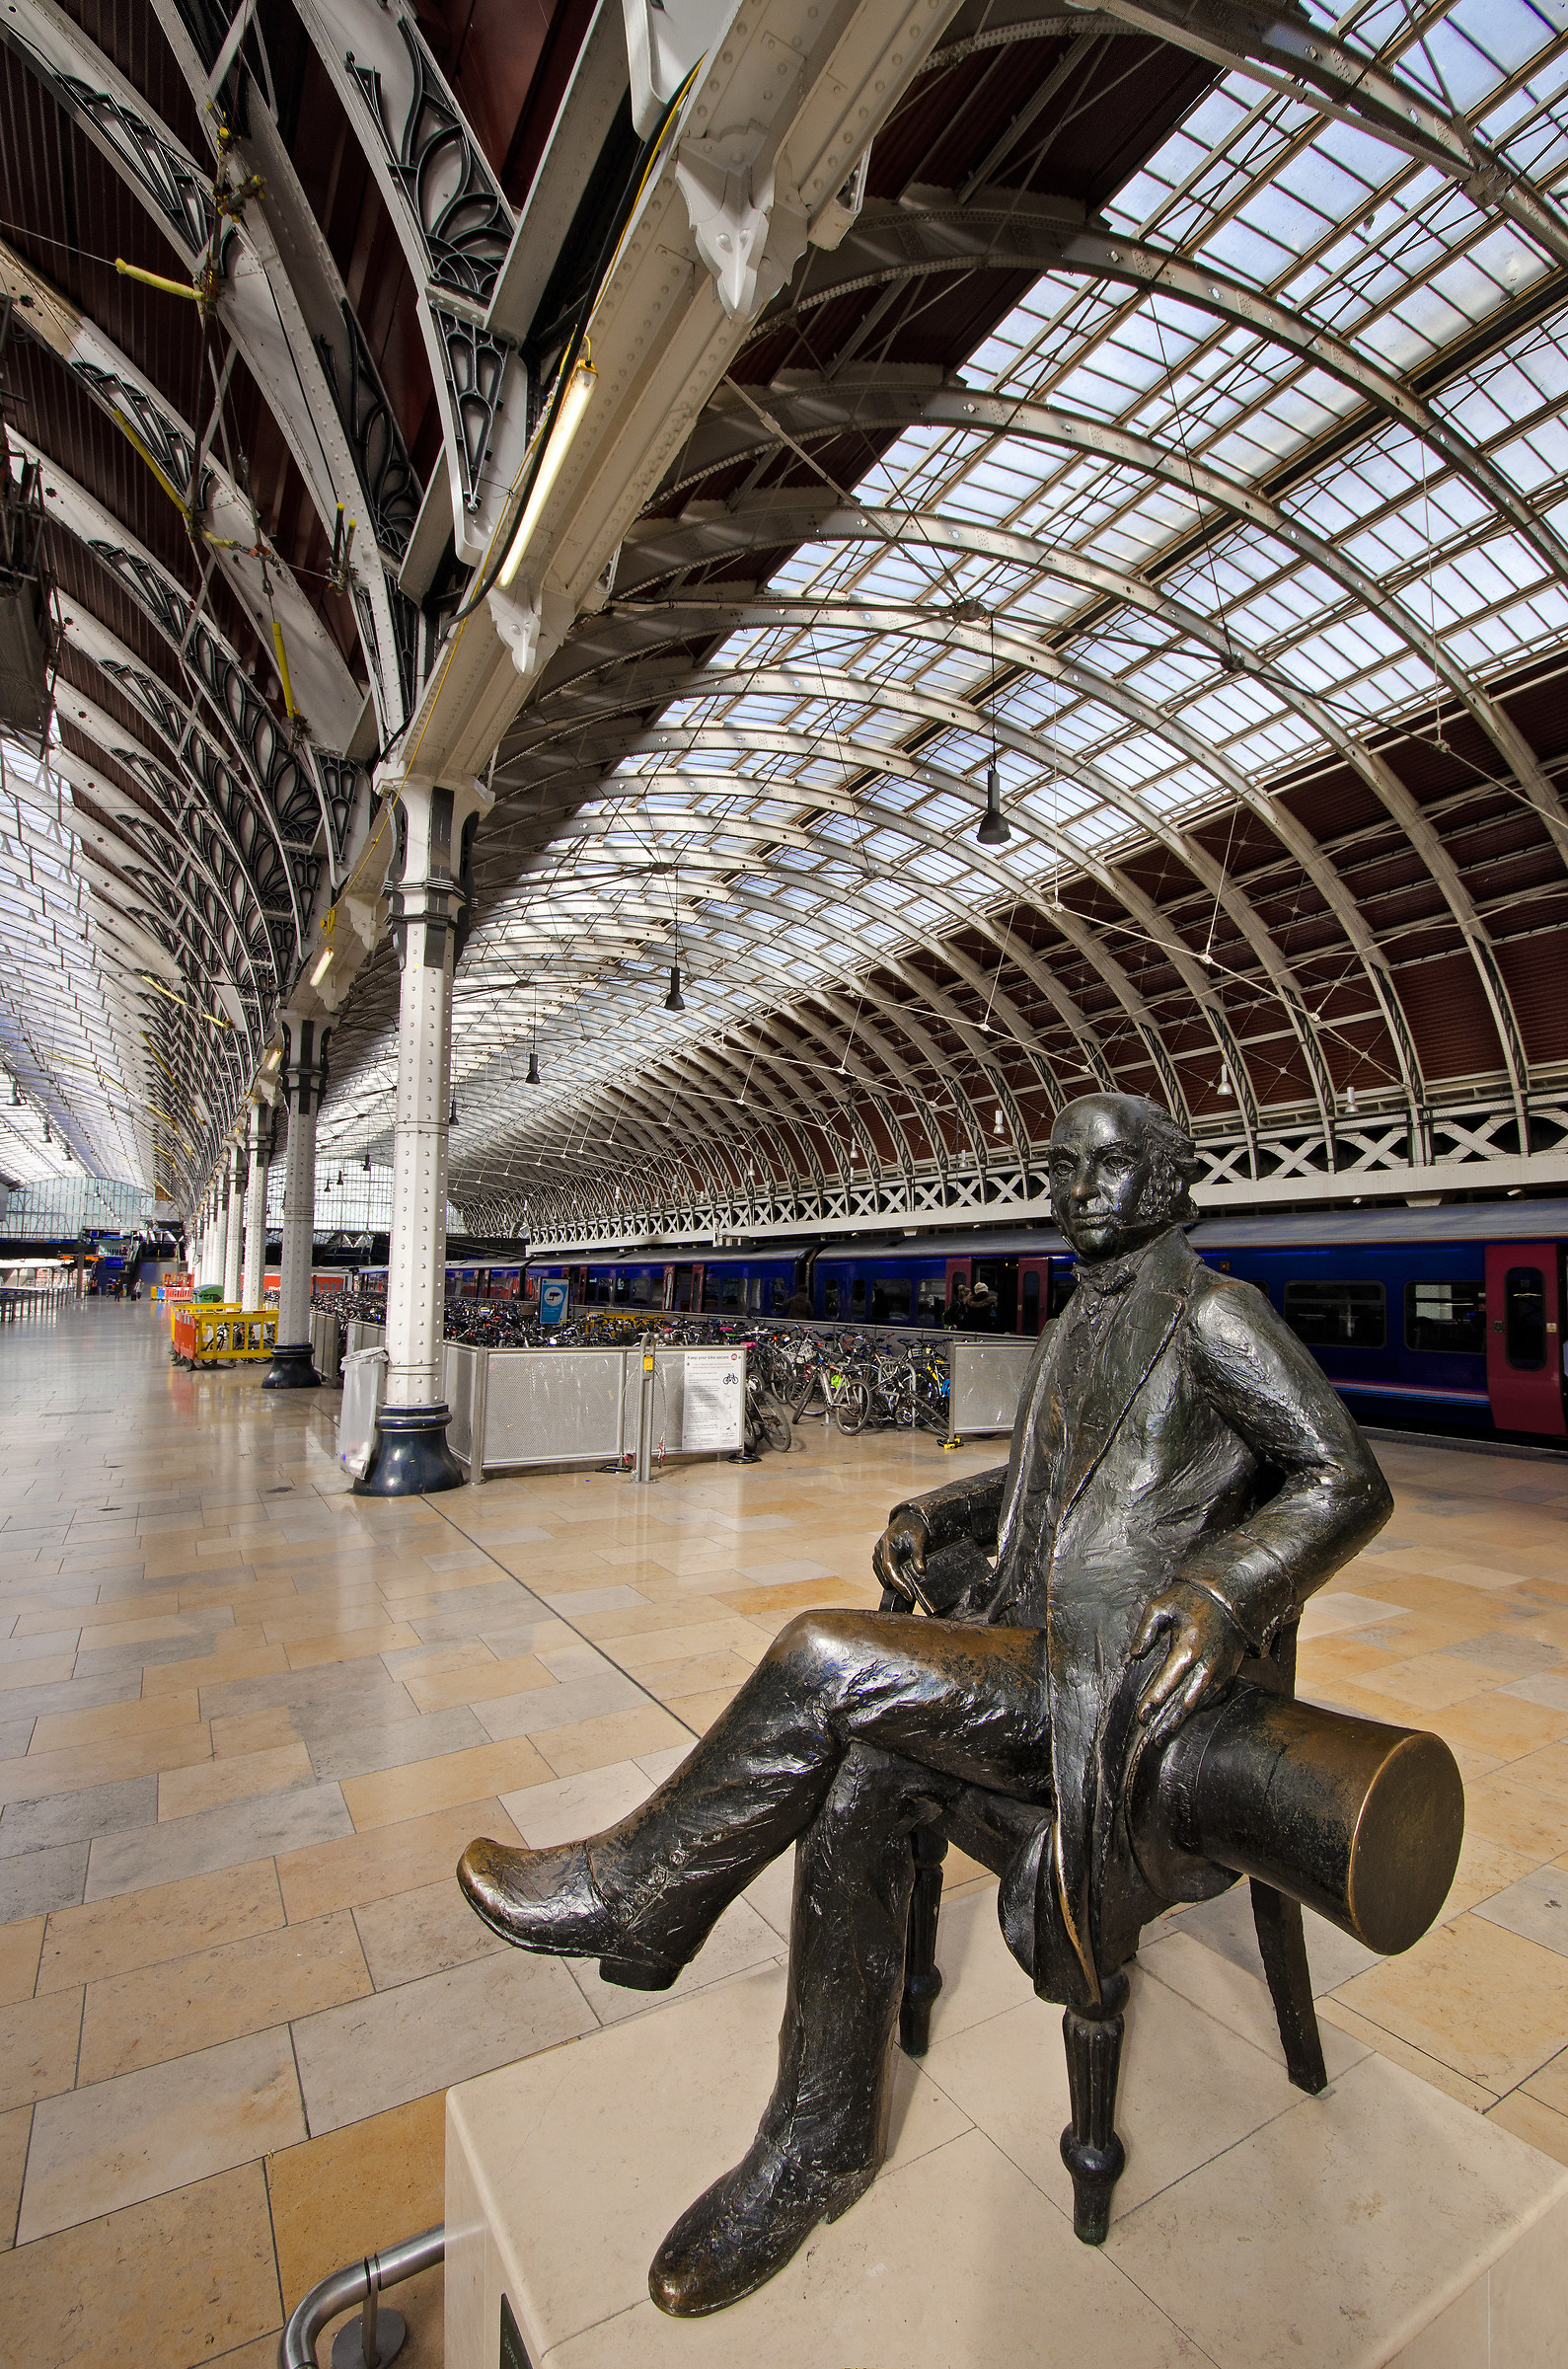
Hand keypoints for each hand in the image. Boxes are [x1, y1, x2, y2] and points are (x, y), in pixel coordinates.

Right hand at [873, 1508, 930, 1608]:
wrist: (909, 1519)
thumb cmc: (915, 1529)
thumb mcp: (919, 1540)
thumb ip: (919, 1555)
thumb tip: (921, 1571)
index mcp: (887, 1543)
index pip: (889, 1568)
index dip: (898, 1583)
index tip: (908, 1594)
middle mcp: (879, 1549)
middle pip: (885, 1574)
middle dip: (897, 1586)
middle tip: (911, 1596)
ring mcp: (877, 1553)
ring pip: (882, 1575)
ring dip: (892, 1584)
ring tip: (907, 1591)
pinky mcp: (879, 1556)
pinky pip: (881, 1572)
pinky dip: (890, 1579)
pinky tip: (900, 1583)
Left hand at [1131, 1582, 1246, 1751]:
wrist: (1229, 1598)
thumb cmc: (1191, 1600)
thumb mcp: (1161, 1606)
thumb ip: (1145, 1630)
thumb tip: (1135, 1654)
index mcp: (1188, 1648)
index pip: (1167, 1683)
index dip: (1153, 1702)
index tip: (1141, 1716)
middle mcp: (1206, 1665)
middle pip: (1184, 1702)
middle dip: (1166, 1722)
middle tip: (1151, 1739)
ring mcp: (1220, 1672)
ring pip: (1198, 1705)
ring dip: (1180, 1722)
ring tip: (1163, 1737)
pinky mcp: (1229, 1674)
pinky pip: (1212, 1699)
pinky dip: (1197, 1711)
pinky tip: (1184, 1719)